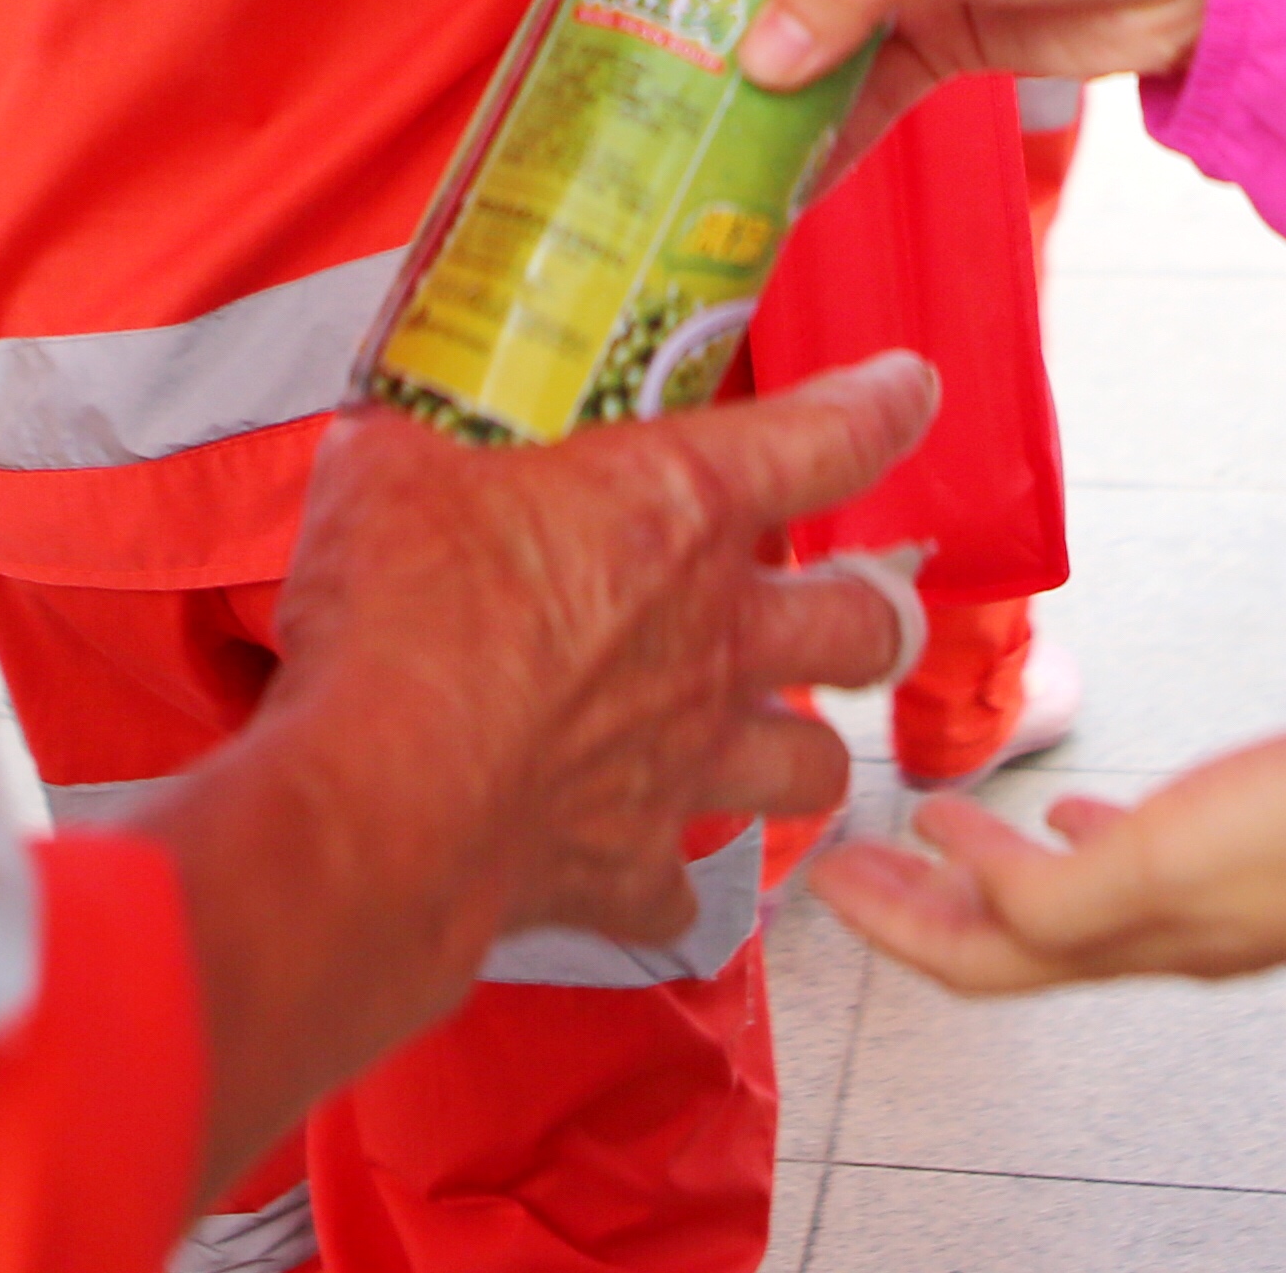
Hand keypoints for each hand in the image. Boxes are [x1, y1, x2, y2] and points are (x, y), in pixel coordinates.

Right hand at [160, 356, 935, 1185]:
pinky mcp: (633, 868)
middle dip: (873, 612)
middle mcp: (713, 638)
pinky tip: (640, 865)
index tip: (907, 392)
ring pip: (815, 766)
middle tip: (850, 601)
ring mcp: (687, 761)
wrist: (378, 809)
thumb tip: (389, 429)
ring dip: (801, 750)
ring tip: (773, 738)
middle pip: (868, 625)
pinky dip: (667, 880)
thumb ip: (415, 442)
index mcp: (675, 511)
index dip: (881, 408)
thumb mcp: (390, 475)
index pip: (826, 439)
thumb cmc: (394, 623)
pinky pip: (684, 894)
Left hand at [816, 710, 1285, 993]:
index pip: (976, 960)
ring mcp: (1212, 895)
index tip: (828, 883)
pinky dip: (1079, 839)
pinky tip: (1083, 807)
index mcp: (1136, 938)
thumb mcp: (1179, 856)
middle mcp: (1165, 930)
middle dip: (919, 906)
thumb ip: (1070, 894)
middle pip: (1006, 943)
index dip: (892, 926)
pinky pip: (1132, 859)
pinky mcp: (1256, 849)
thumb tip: (983, 908)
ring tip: (945, 831)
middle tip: (856, 862)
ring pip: (1064, 902)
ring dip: (990, 872)